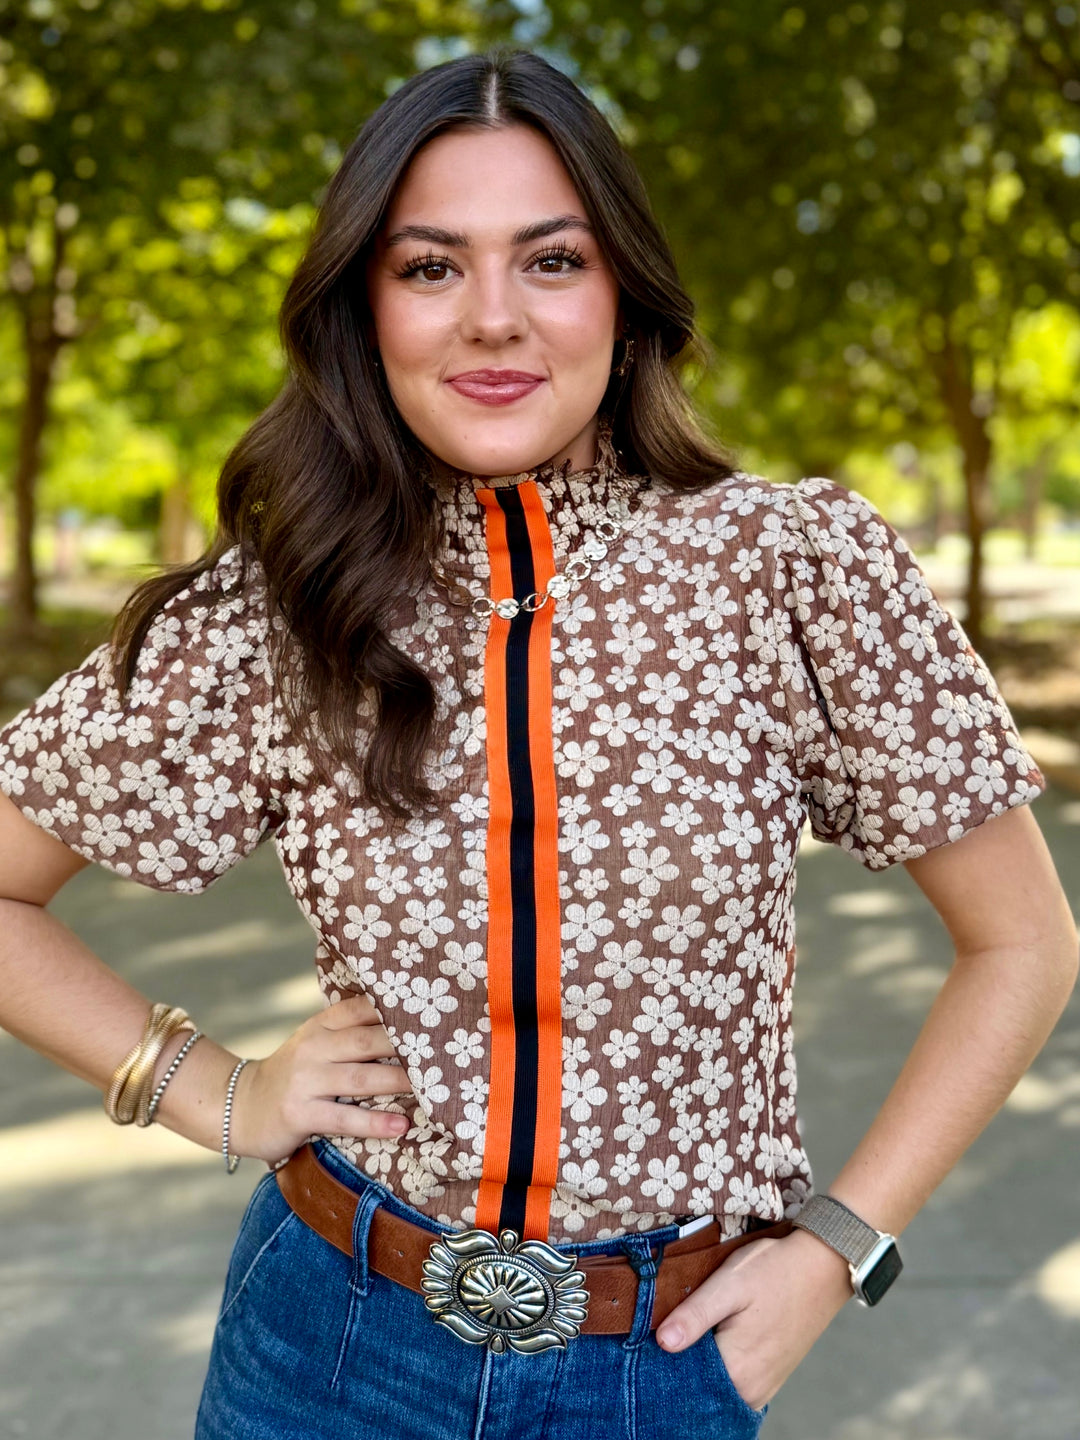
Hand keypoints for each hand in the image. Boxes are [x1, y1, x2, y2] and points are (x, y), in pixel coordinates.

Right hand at [228, 994, 415, 1164]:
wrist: (240, 1107)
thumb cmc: (292, 1075)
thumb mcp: (314, 1043)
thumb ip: (348, 1032)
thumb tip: (404, 1025)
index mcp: (320, 1026)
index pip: (361, 1008)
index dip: (394, 1009)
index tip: (430, 1012)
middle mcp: (313, 1047)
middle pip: (366, 1041)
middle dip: (405, 1045)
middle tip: (441, 1050)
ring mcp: (305, 1080)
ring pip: (361, 1078)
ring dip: (398, 1081)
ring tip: (431, 1086)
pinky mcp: (300, 1113)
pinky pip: (344, 1118)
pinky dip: (375, 1122)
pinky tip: (400, 1126)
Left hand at [655, 1227, 853, 1411]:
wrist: (823, 1267)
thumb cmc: (775, 1270)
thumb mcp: (729, 1284)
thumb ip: (695, 1315)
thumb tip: (662, 1342)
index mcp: (736, 1370)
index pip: (683, 1377)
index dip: (665, 1355)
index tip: (657, 1332)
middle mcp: (750, 1390)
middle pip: (699, 1384)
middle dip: (684, 1360)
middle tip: (679, 1324)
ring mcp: (764, 1387)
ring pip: (717, 1384)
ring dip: (703, 1363)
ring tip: (701, 1328)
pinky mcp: (771, 1378)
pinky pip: (735, 1383)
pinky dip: (722, 1366)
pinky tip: (719, 1338)